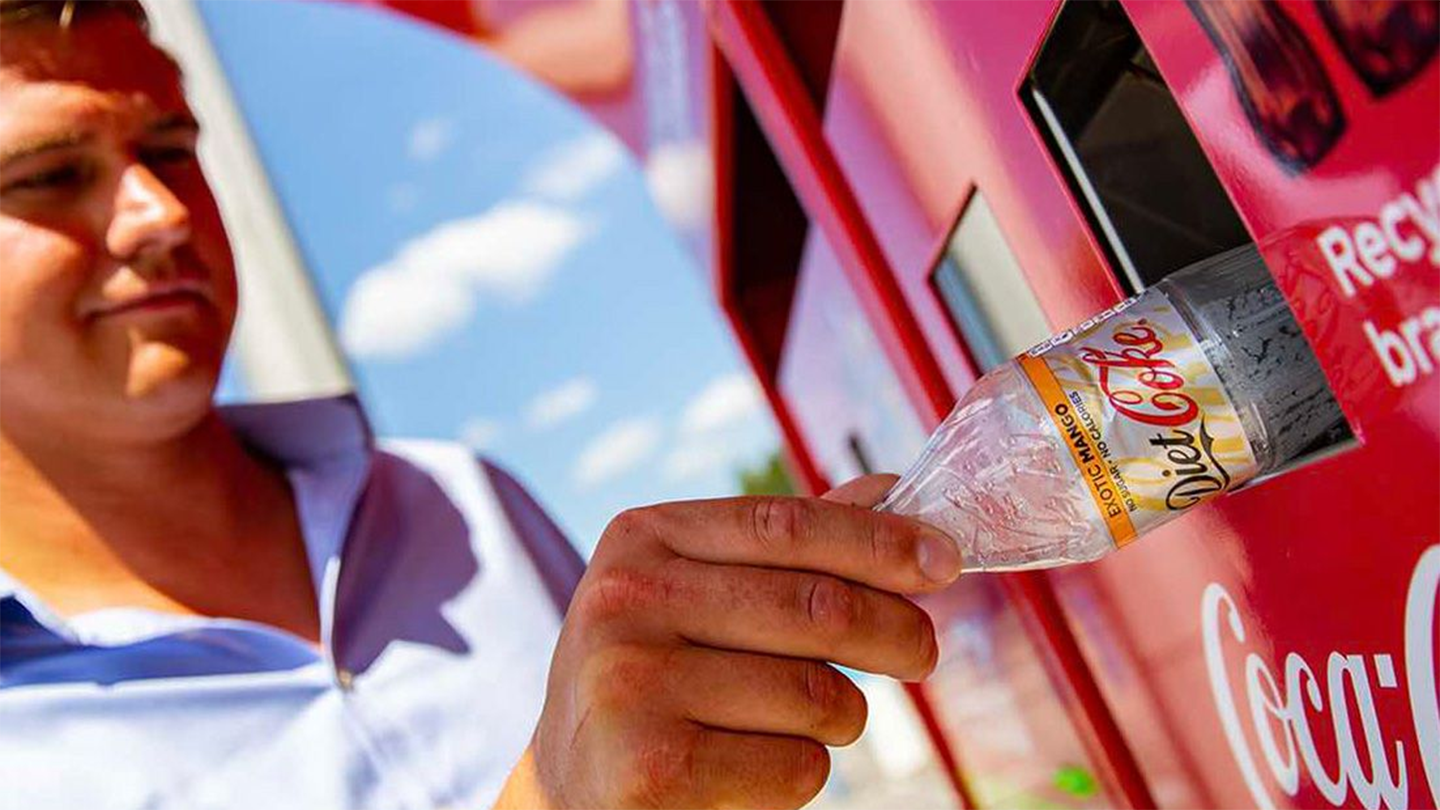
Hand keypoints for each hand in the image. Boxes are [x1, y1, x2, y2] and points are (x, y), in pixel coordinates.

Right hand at [496, 475, 961, 809]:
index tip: (945, 560)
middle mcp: (625, 600)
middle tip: (922, 652)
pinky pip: (794, 766)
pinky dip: (804, 772)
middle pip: (816, 607)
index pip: (786, 524)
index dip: (879, 542)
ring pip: (815, 695)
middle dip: (896, 631)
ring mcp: (631, 685)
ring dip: (843, 716)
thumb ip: (784, 547)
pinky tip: (761, 764)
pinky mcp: (651, 769)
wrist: (574, 781)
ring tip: (816, 719)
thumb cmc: (657, 673)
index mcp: (642, 538)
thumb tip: (888, 492)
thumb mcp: (695, 592)